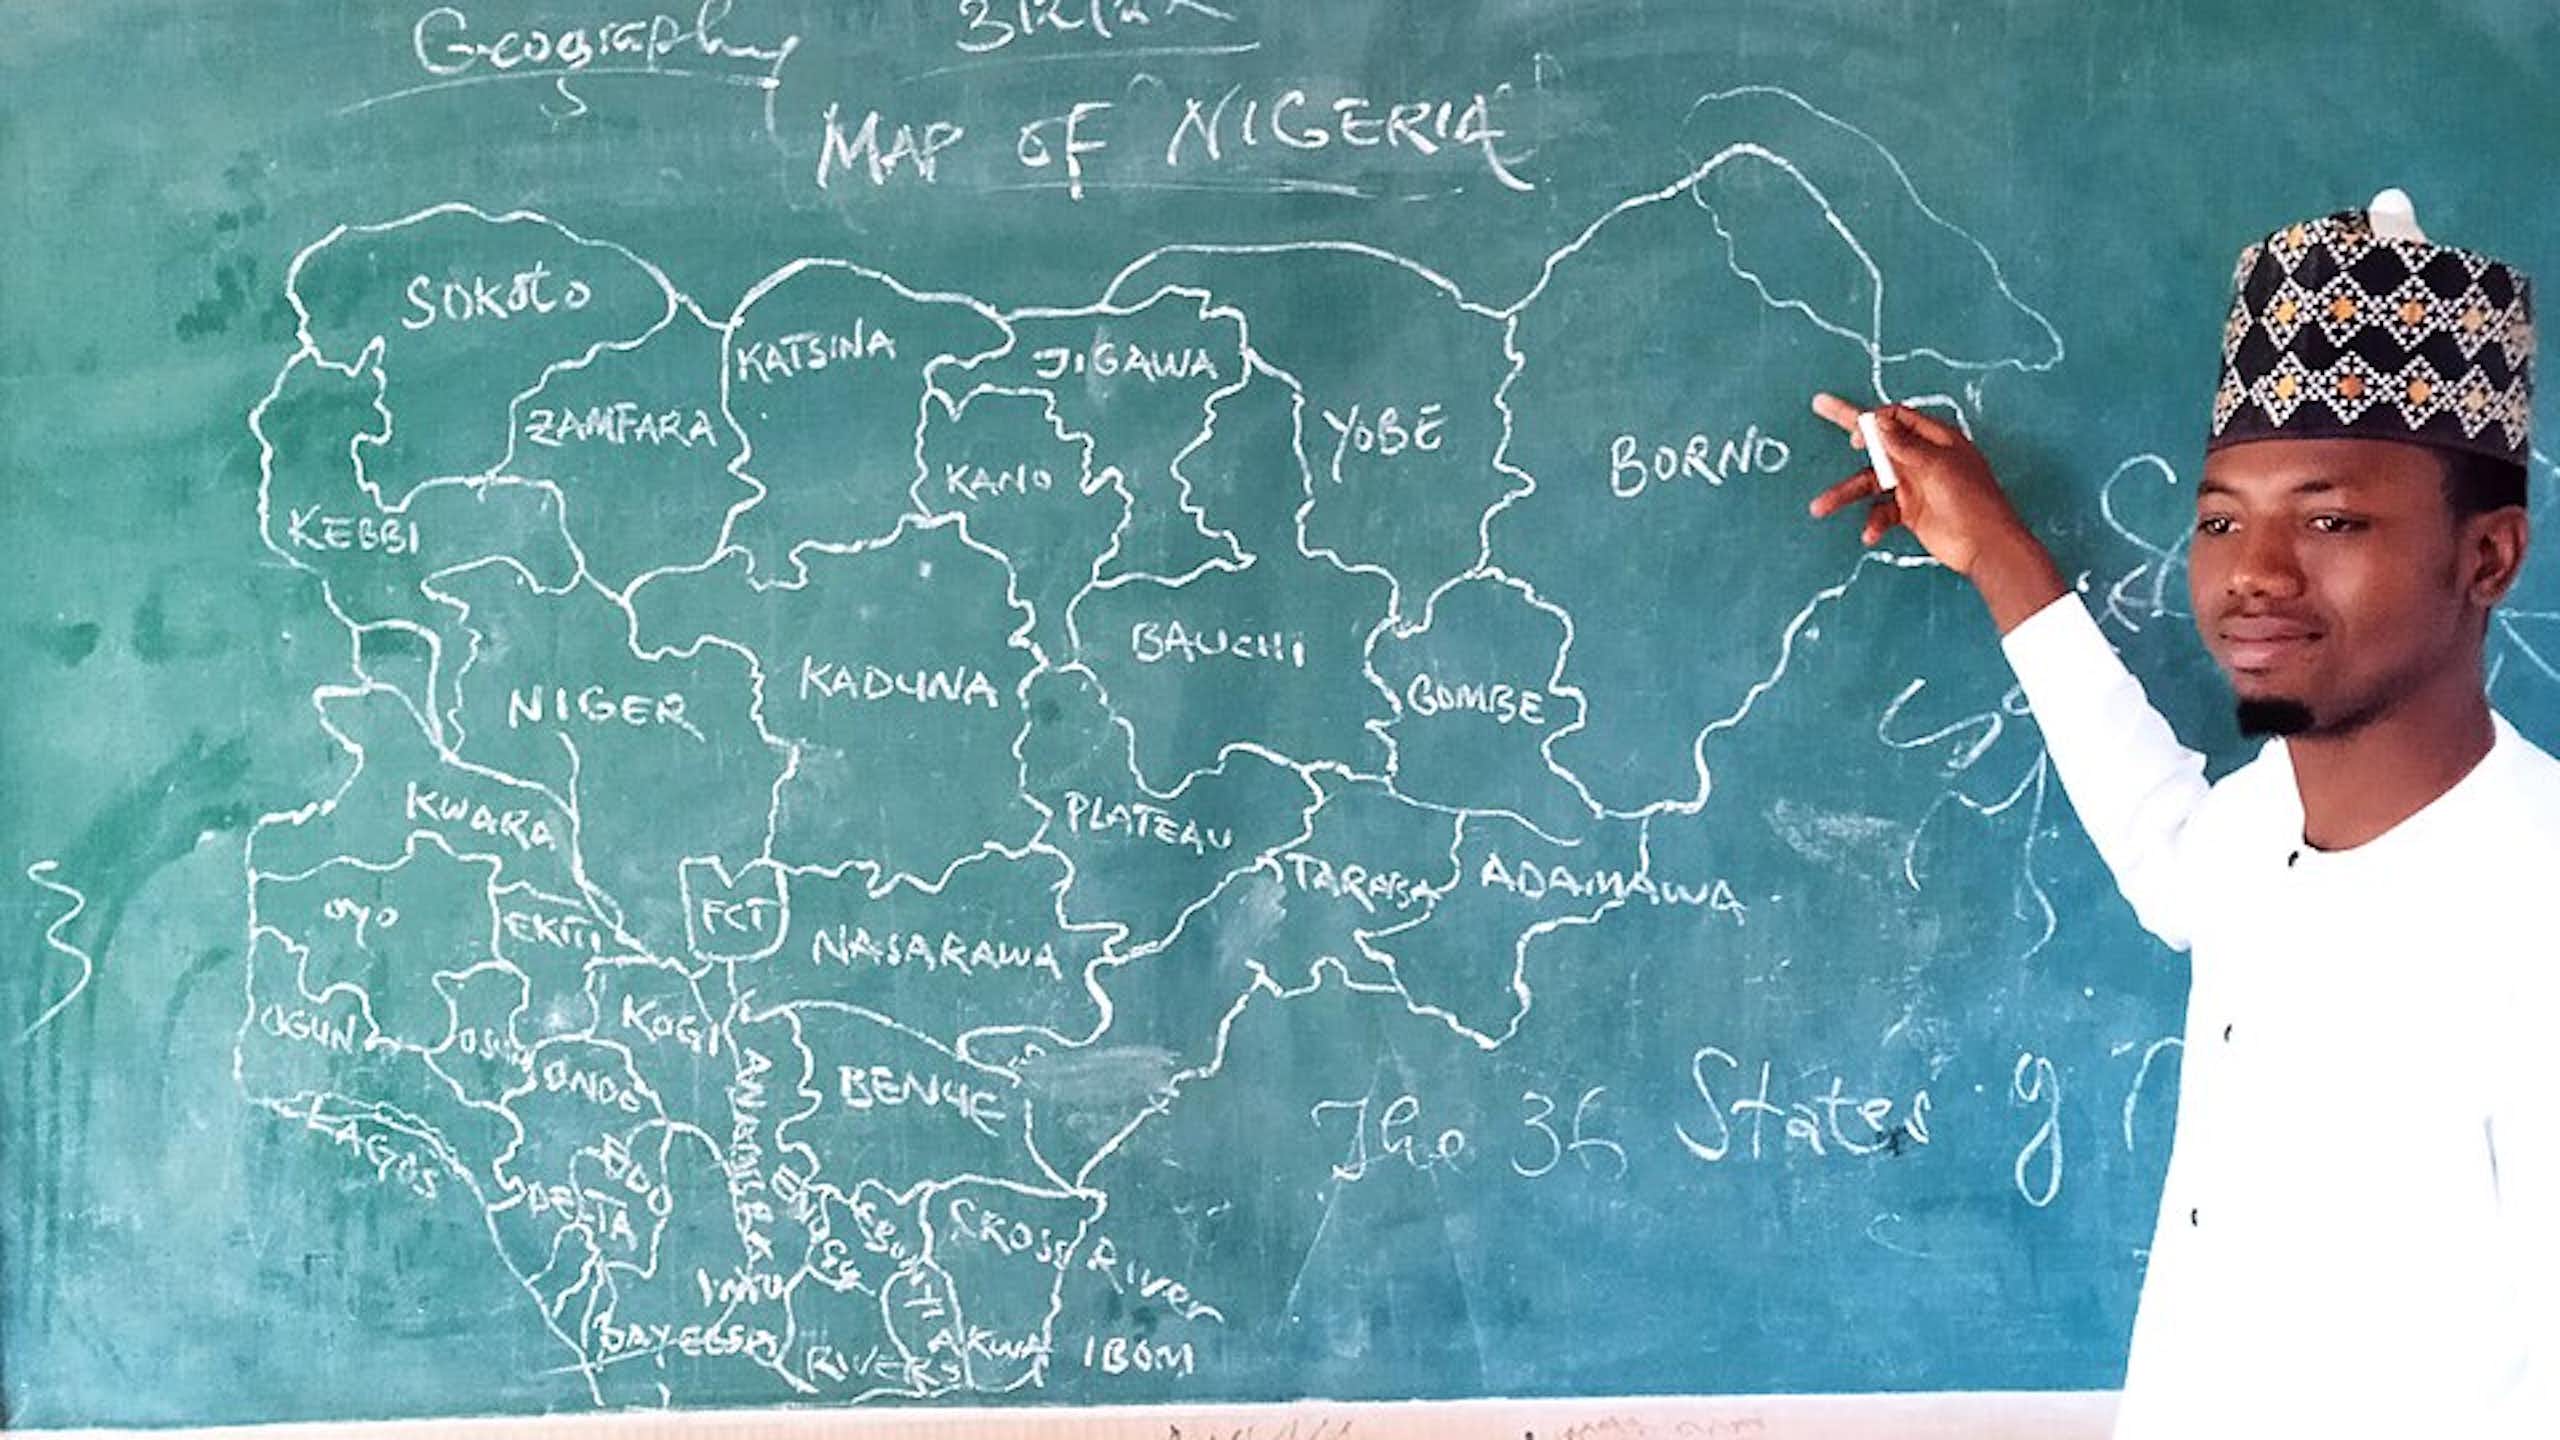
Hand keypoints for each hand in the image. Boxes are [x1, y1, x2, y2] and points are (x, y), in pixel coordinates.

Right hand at [1804, 393, 2067, 632]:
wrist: (1985, 545)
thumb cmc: (1972, 500)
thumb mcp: (1937, 466)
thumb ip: (1904, 445)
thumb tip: (1876, 421)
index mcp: (1934, 439)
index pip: (1896, 418)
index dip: (1873, 422)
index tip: (1855, 438)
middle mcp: (1920, 458)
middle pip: (1877, 442)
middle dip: (1849, 430)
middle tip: (1820, 405)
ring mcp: (1913, 484)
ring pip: (1870, 482)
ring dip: (1846, 495)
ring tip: (1819, 507)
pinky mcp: (1908, 511)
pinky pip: (1881, 511)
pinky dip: (1873, 522)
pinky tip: (1870, 534)